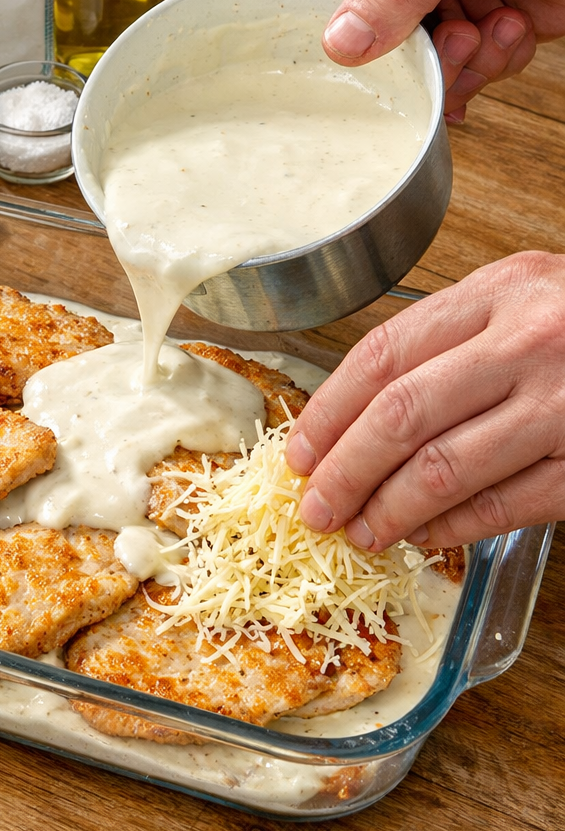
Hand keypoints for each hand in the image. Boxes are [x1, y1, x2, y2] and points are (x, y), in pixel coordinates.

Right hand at [258, 0, 564, 121]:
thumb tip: (340, 42)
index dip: (285, 20)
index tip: (295, 65)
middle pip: (350, 39)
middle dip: (391, 60)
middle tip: (423, 48)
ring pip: (407, 68)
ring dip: (450, 66)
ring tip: (482, 30)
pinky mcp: (471, 29)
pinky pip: (457, 74)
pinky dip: (487, 65)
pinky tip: (509, 29)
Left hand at [284, 252, 564, 548]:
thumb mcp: (517, 300)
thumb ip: (442, 344)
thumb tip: (350, 423)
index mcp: (499, 293)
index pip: (381, 357)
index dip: (327, 413)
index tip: (299, 454)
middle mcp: (531, 343)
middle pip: (401, 416)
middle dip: (345, 472)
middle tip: (315, 509)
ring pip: (446, 469)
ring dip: (389, 511)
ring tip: (360, 531)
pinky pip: (507, 505)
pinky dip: (454, 528)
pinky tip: (424, 536)